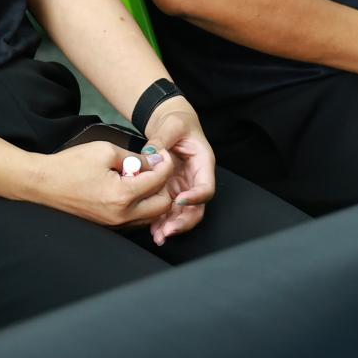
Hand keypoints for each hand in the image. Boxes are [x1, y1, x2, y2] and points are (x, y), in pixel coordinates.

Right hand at [33, 140, 179, 227]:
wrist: (43, 183)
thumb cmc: (70, 165)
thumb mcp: (105, 150)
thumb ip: (135, 157)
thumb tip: (154, 161)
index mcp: (122, 195)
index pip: (158, 181)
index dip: (165, 164)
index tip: (163, 155)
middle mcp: (122, 215)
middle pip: (162, 205)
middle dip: (164, 184)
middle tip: (155, 168)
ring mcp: (115, 224)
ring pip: (151, 216)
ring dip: (153, 197)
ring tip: (142, 179)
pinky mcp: (109, 227)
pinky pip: (137, 220)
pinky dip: (141, 206)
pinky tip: (131, 190)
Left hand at [143, 99, 217, 244]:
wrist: (170, 125)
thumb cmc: (177, 122)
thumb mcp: (172, 124)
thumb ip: (162, 137)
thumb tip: (151, 153)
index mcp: (203, 164)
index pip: (206, 187)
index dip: (196, 197)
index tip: (180, 200)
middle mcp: (194, 180)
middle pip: (196, 208)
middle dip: (183, 221)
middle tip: (168, 230)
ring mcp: (182, 187)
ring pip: (182, 213)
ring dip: (171, 226)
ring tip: (158, 235)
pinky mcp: (169, 191)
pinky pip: (167, 209)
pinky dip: (160, 221)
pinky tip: (152, 230)